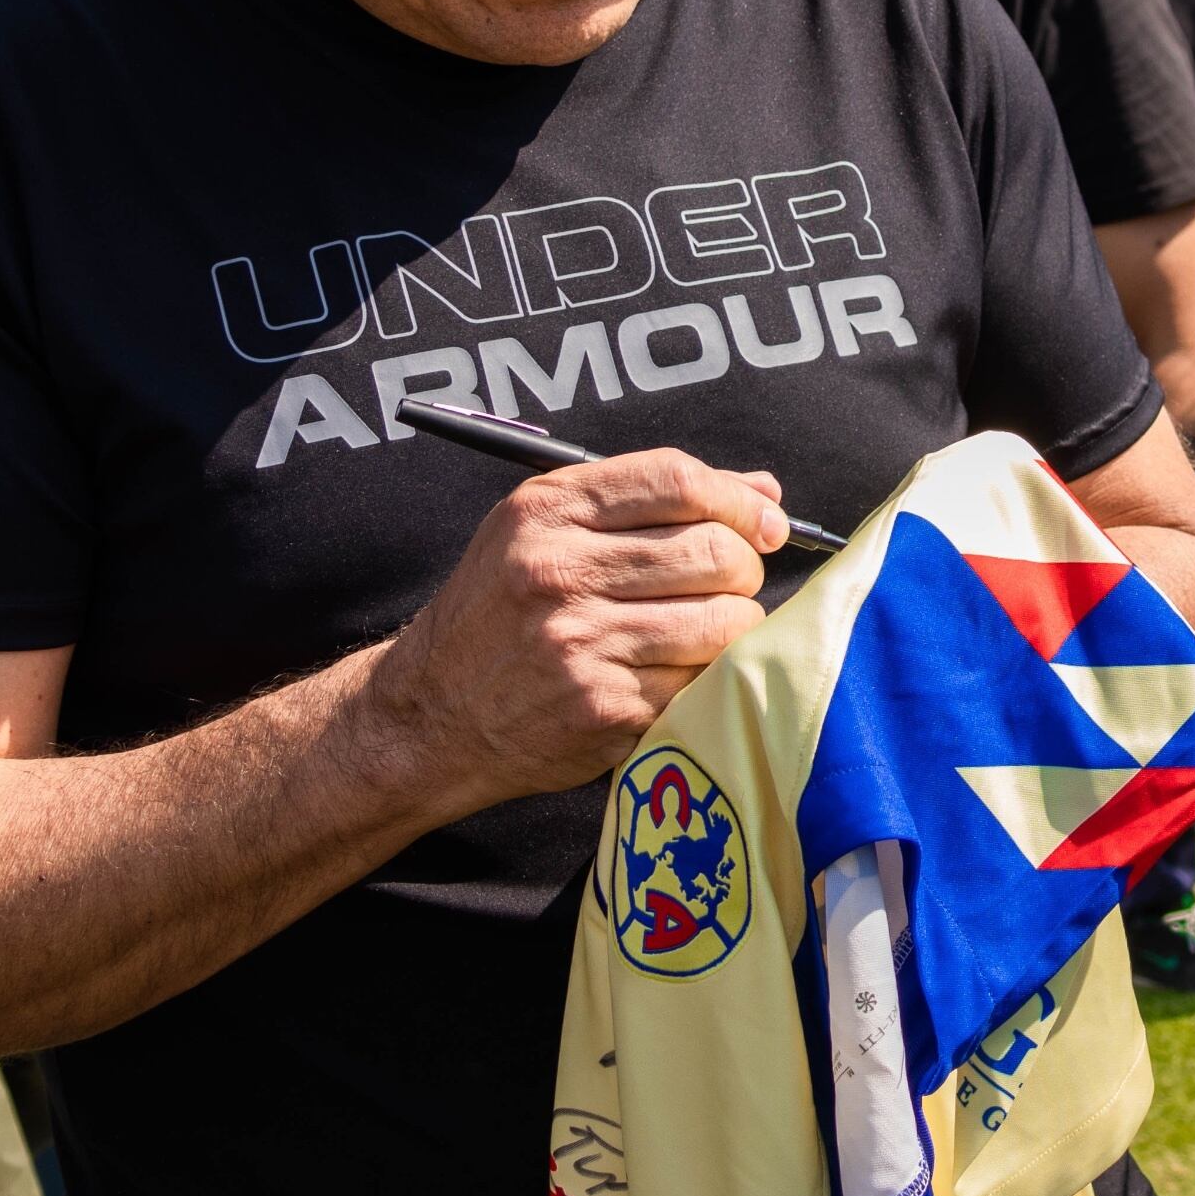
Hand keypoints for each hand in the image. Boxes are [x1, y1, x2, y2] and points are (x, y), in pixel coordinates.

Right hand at [360, 449, 789, 814]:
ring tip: (707, 627)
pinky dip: (704, 677)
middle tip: (731, 581)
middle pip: (713, 551)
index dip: (738, 499)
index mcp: (546, 513)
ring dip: (735, 625)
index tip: (764, 520)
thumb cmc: (499, 613)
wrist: (430, 714)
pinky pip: (700, 682)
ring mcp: (582, 645)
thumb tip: (763, 492)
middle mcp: (560, 574)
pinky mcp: (604, 709)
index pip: (677, 481)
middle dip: (744, 566)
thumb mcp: (545, 532)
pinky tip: (675, 672)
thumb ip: (650, 501)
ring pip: (723, 621)